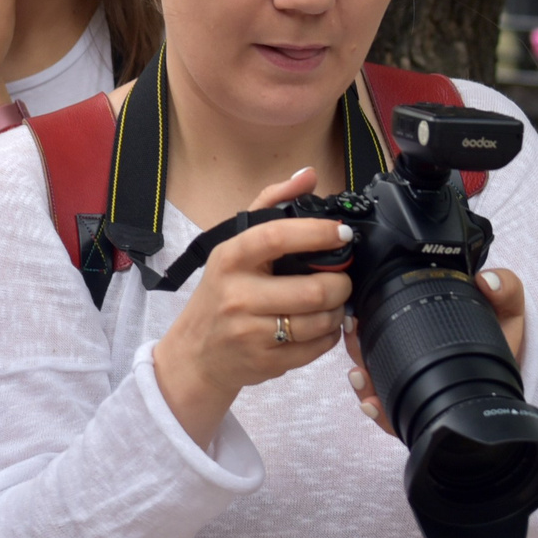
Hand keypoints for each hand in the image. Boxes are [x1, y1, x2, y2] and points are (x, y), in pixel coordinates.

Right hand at [152, 167, 352, 445]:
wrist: (196, 354)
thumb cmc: (221, 294)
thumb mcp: (233, 247)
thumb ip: (270, 205)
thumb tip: (308, 175)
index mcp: (229, 259)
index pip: (277, 237)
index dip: (317, 232)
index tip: (342, 234)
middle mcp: (237, 295)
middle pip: (312, 289)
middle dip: (340, 283)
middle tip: (341, 279)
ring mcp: (251, 332)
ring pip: (320, 321)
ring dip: (337, 310)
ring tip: (331, 302)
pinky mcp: (266, 362)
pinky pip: (318, 347)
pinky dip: (329, 334)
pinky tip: (320, 325)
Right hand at [346, 267, 528, 437]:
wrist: (511, 391)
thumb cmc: (503, 347)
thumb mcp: (507, 313)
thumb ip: (507, 289)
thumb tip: (487, 279)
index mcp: (425, 327)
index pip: (388, 317)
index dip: (367, 313)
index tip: (359, 314)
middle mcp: (409, 356)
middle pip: (368, 347)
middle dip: (353, 344)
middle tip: (354, 337)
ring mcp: (409, 386)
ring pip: (372, 381)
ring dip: (360, 377)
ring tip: (360, 373)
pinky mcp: (414, 415)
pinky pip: (388, 415)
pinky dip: (375, 409)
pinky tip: (373, 402)